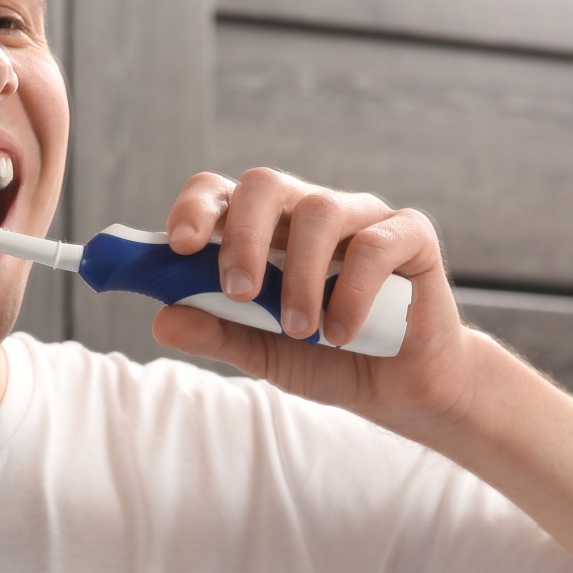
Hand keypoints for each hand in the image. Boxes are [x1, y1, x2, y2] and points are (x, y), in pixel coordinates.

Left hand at [151, 169, 484, 433]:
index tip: (179, 246)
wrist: (400, 389)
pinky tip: (342, 334)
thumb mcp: (261, 352)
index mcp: (263, 230)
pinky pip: (375, 245)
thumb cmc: (325, 358)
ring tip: (299, 329)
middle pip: (264, 184)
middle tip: (237, 292)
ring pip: (319, 211)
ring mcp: (361, 218)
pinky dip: (352, 293)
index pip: (220, 192)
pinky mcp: (411, 235)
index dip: (194, 208)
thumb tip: (161, 320)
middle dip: (242, 237)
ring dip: (299, 276)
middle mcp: (308, 212)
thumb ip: (216, 333)